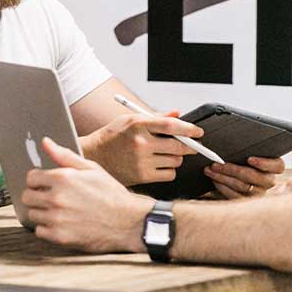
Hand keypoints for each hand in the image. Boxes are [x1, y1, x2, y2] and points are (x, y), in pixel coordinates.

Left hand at [23, 138, 152, 252]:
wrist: (128, 221)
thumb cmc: (110, 193)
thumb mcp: (91, 169)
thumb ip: (64, 156)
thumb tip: (45, 142)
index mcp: (63, 178)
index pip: (31, 177)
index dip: (38, 181)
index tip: (46, 185)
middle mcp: (57, 198)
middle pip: (27, 197)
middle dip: (36, 196)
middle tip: (51, 199)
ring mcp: (57, 218)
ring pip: (32, 214)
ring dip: (42, 213)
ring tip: (59, 212)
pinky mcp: (60, 237)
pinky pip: (40, 231)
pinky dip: (47, 229)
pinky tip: (61, 224)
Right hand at [79, 110, 203, 185]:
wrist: (93, 156)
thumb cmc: (112, 137)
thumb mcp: (130, 120)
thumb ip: (156, 117)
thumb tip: (177, 114)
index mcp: (138, 125)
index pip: (171, 126)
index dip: (189, 129)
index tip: (198, 132)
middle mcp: (140, 143)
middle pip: (178, 146)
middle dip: (190, 146)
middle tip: (192, 145)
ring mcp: (141, 162)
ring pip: (175, 161)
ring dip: (176, 158)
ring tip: (165, 154)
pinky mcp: (142, 177)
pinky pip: (169, 174)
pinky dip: (169, 170)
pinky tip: (159, 165)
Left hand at [204, 155, 284, 199]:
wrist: (240, 174)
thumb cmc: (244, 158)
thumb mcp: (249, 151)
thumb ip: (246, 148)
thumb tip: (231, 145)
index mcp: (275, 167)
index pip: (278, 166)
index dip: (264, 163)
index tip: (249, 159)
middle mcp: (269, 181)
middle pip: (253, 176)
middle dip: (232, 169)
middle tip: (216, 164)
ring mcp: (259, 193)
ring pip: (242, 187)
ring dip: (223, 178)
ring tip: (211, 170)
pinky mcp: (248, 202)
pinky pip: (235, 196)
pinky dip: (222, 187)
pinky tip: (215, 180)